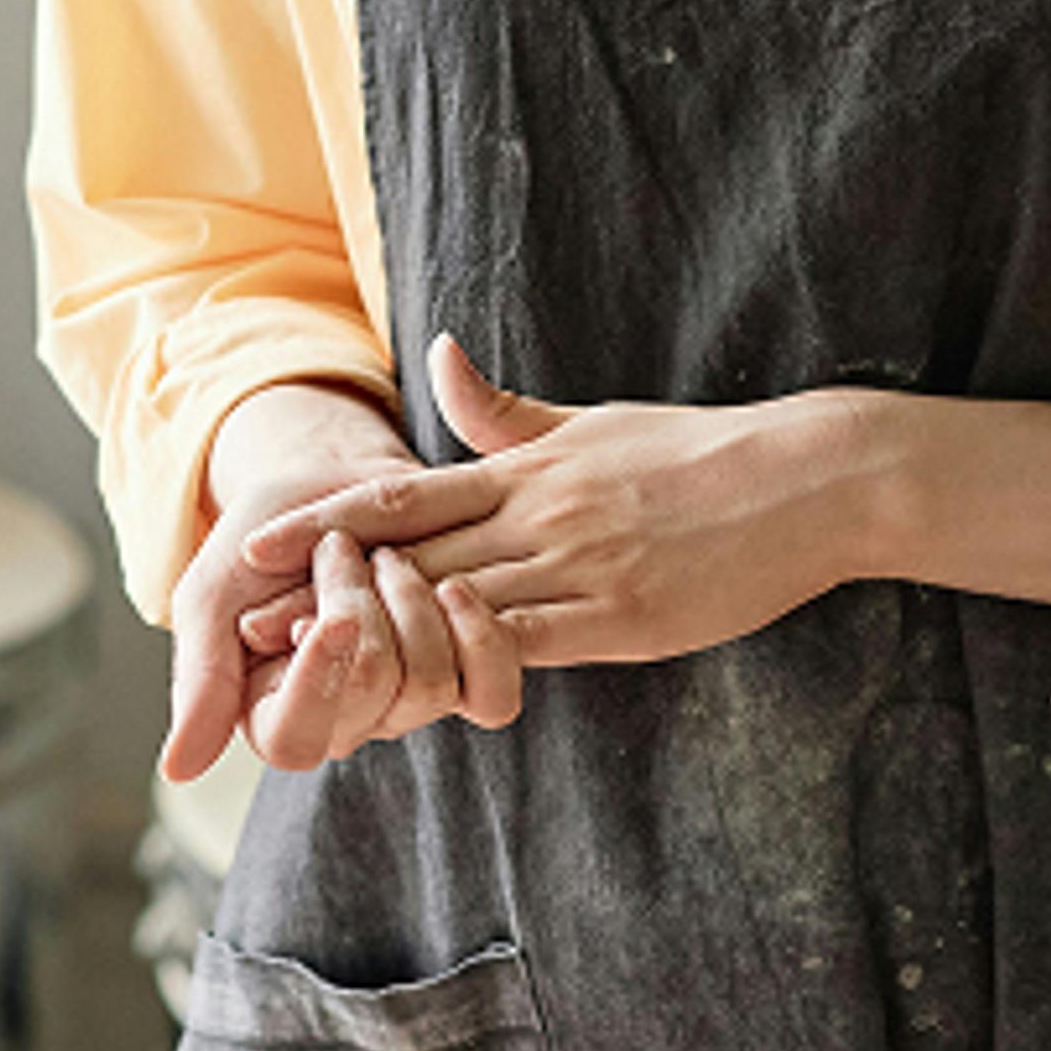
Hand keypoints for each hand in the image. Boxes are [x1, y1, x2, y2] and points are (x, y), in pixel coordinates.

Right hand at [169, 384, 516, 780]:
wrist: (331, 480)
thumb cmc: (264, 539)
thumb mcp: (213, 594)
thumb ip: (203, 676)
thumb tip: (177, 768)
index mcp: (272, 715)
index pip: (294, 740)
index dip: (315, 683)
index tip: (326, 617)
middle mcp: (344, 722)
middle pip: (376, 697)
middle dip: (358, 603)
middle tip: (335, 549)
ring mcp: (408, 702)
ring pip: (431, 687)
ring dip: (408, 598)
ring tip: (381, 555)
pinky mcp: (464, 671)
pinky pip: (493, 693)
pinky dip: (480, 635)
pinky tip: (454, 586)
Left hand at [237, 338, 868, 669]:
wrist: (804, 480)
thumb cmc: (697, 451)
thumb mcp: (591, 420)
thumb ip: (503, 411)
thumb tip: (435, 355)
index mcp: (528, 469)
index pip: (402, 496)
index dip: (323, 523)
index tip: (254, 544)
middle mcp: (540, 516)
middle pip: (408, 560)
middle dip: (326, 595)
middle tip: (246, 626)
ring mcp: (580, 570)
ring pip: (459, 611)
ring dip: (382, 643)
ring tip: (309, 674)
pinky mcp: (622, 620)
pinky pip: (529, 648)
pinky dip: (471, 668)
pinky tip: (423, 694)